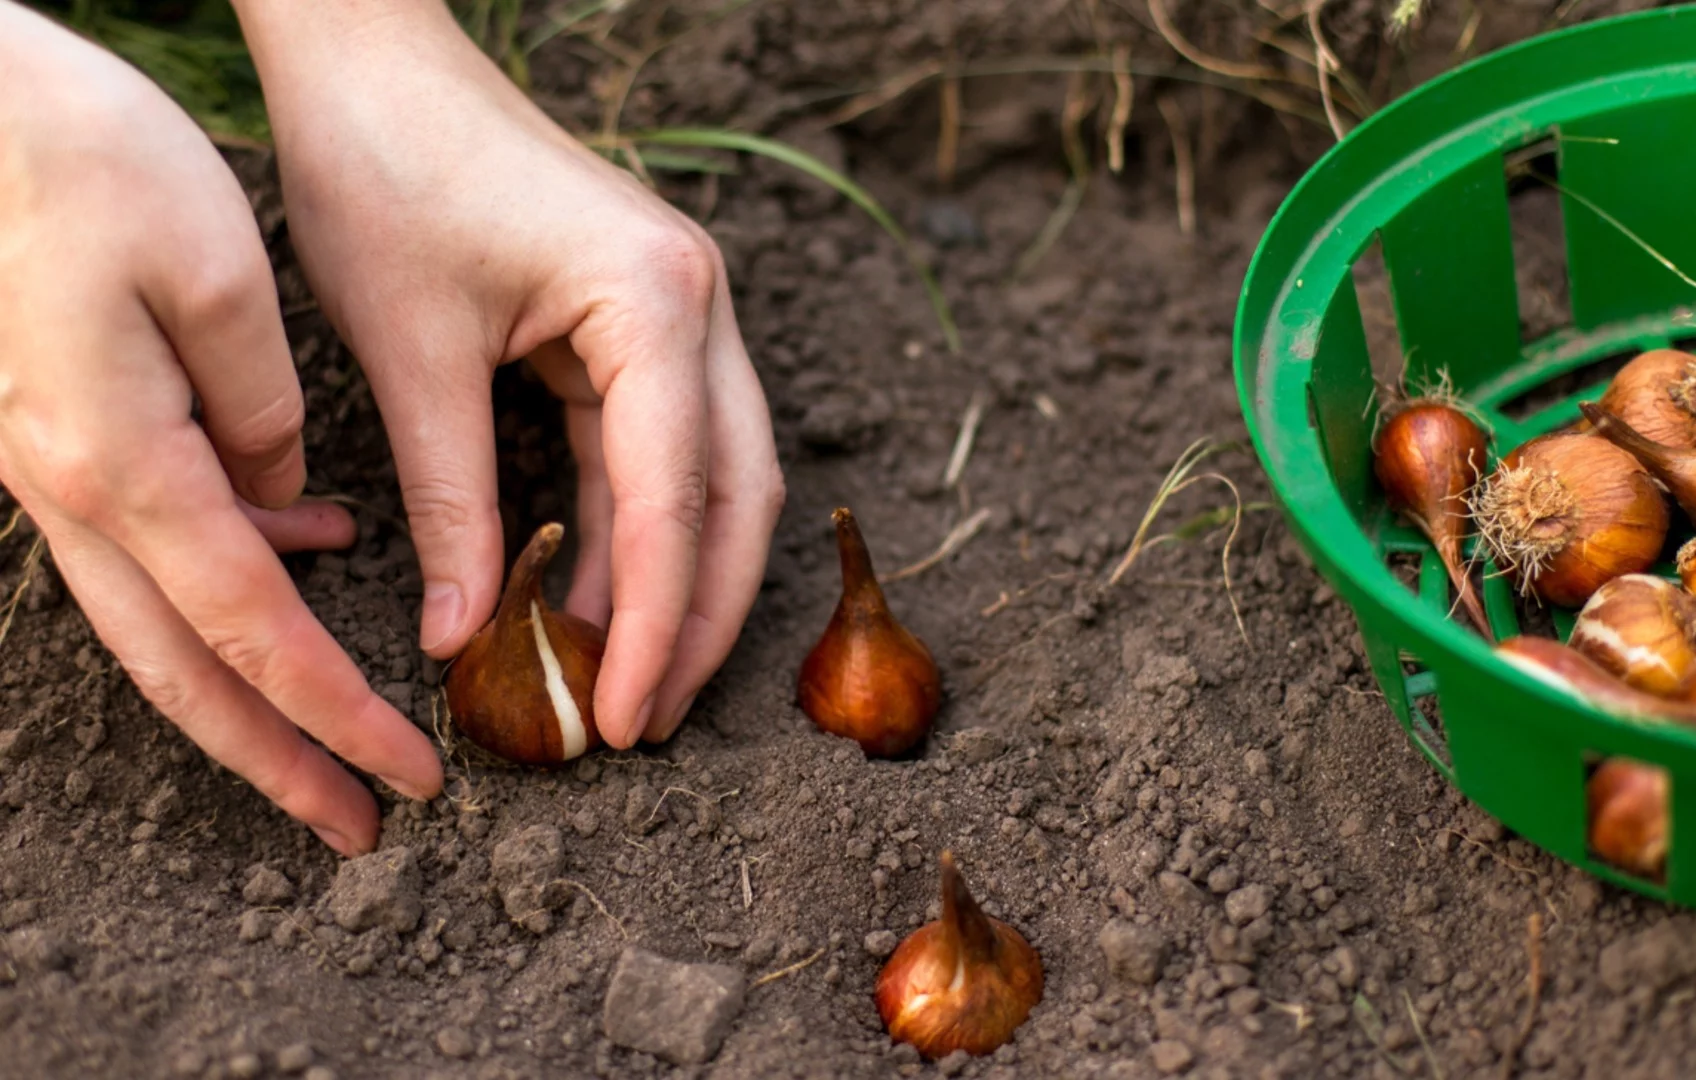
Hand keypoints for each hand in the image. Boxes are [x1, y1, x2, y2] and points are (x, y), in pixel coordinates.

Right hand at [0, 3, 442, 855]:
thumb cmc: (74, 154)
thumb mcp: (212, 271)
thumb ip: (262, 409)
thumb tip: (289, 501)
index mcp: (121, 463)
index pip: (252, 632)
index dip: (334, 717)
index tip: (410, 777)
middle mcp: (68, 488)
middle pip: (183, 669)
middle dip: (276, 760)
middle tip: (358, 826)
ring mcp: (44, 466)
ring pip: (155, 620)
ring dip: (246, 688)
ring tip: (333, 733)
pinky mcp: (47, 431)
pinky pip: (144, 536)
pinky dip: (223, 571)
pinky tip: (303, 541)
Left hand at [233, 1, 784, 747]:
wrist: (373, 59)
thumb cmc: (384, 172)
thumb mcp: (410, 353)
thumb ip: (452, 502)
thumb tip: (466, 638)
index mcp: (656, 302)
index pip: (676, 497)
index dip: (658, 621)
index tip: (628, 715)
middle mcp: (699, 306)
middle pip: (737, 495)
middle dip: (702, 617)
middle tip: (649, 720)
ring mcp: (684, 311)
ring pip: (716, 478)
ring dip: (679, 580)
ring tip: (631, 680)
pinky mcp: (645, 321)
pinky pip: (662, 447)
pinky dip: (637, 528)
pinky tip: (601, 596)